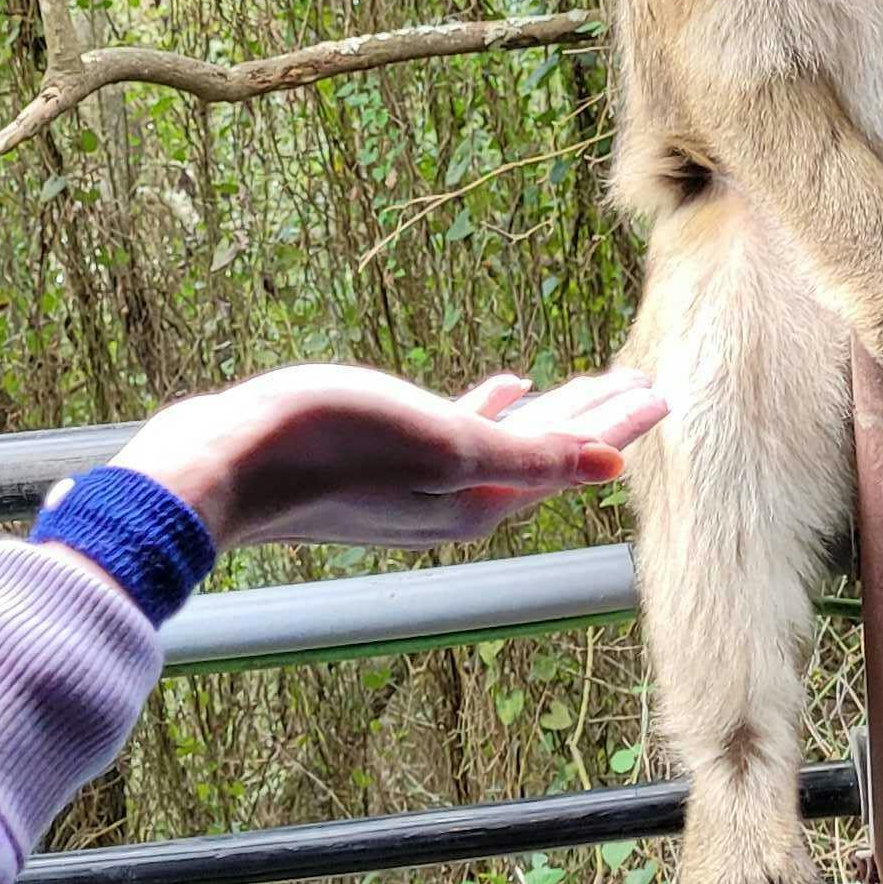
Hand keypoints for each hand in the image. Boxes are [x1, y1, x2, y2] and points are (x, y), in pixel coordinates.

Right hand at [116, 361, 666, 550]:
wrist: (221, 468)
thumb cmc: (325, 446)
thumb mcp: (437, 444)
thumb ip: (526, 457)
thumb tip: (610, 465)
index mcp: (480, 497)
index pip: (571, 457)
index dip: (617, 423)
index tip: (661, 391)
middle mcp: (457, 499)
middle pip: (546, 454)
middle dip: (592, 421)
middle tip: (637, 384)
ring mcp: (417, 485)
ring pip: (507, 446)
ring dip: (547, 417)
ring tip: (579, 388)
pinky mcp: (379, 462)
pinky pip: (458, 436)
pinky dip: (488, 412)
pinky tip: (496, 387)